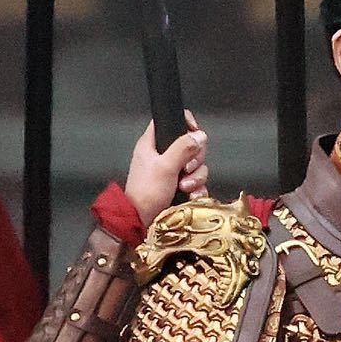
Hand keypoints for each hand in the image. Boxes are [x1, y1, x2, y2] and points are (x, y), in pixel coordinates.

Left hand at [124, 110, 208, 224]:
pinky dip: (197, 189)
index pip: (171, 121)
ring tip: (184, 187)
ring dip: (195, 178)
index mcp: (153, 143)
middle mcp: (163, 155)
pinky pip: (196, 182)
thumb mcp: (165, 166)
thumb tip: (200, 135)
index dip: (185, 123)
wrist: (141, 221)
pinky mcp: (179, 186)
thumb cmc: (146, 193)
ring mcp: (172, 171)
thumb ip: (183, 148)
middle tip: (186, 169)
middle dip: (194, 159)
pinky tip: (190, 196)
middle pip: (190, 145)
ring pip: (196, 166)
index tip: (195, 134)